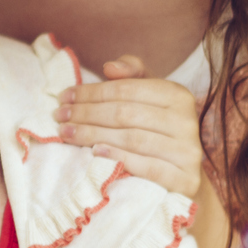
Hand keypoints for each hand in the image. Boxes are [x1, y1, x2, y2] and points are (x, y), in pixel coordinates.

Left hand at [53, 56, 206, 196]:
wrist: (183, 178)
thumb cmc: (157, 132)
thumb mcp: (148, 99)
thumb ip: (131, 76)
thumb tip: (110, 67)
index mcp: (177, 95)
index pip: (127, 89)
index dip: (92, 92)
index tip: (64, 97)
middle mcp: (186, 120)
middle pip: (126, 114)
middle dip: (87, 113)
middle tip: (59, 116)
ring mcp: (188, 151)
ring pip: (133, 139)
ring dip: (93, 135)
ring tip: (67, 133)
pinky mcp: (186, 179)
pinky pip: (148, 167)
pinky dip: (119, 158)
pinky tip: (95, 153)